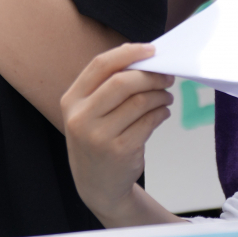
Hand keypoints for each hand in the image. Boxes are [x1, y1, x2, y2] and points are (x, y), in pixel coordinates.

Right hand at [60, 43, 173, 226]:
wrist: (97, 186)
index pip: (100, 65)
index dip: (128, 53)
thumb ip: (106, 86)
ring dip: (159, 95)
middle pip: (122, 82)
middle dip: (150, 75)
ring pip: (139, 102)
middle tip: (166, 77)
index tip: (151, 50)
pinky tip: (163, 112)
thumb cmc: (97, 139)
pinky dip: (161, 113)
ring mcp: (100, 136)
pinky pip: (148, 122)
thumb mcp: (88, 112)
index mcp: (71, 100)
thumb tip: (141, 55)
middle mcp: (81, 117)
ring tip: (166, 96)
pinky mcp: (120, 151)